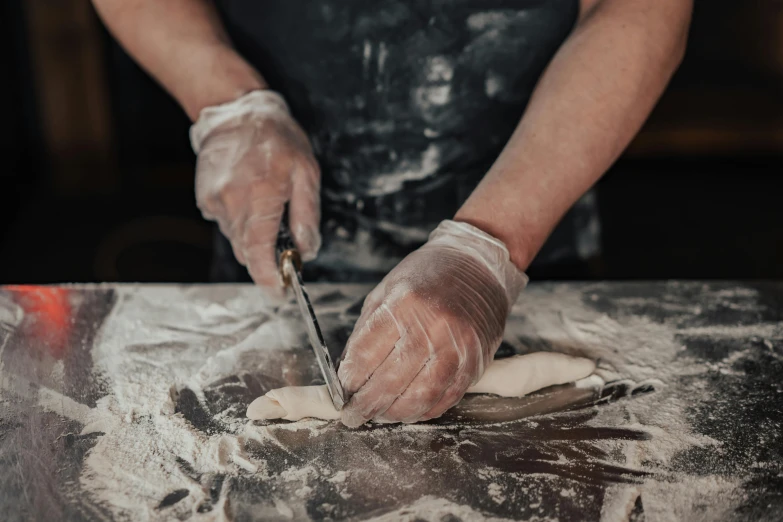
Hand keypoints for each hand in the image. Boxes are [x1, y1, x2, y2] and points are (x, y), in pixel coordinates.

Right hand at [191, 90, 320, 294]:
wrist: (236, 113)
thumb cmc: (277, 139)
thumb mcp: (306, 173)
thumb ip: (307, 216)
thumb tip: (307, 250)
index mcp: (262, 197)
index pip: (259, 252)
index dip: (269, 277)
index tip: (279, 291)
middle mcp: (233, 203)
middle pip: (248, 251)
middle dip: (266, 255)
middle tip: (284, 245)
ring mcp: (215, 201)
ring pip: (236, 238)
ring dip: (253, 235)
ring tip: (267, 206)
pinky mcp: (205, 198)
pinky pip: (225, 223)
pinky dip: (240, 220)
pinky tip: (249, 197)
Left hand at [337, 220, 527, 426]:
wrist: (479, 264)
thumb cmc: (429, 275)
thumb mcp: (387, 290)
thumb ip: (367, 330)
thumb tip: (349, 371)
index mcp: (402, 306)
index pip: (365, 356)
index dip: (349, 380)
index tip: (342, 391)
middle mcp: (431, 328)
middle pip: (389, 383)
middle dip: (366, 406)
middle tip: (353, 416)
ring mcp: (457, 348)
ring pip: (419, 397)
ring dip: (395, 414)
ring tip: (381, 416)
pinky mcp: (475, 362)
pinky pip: (447, 398)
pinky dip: (426, 410)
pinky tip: (411, 410)